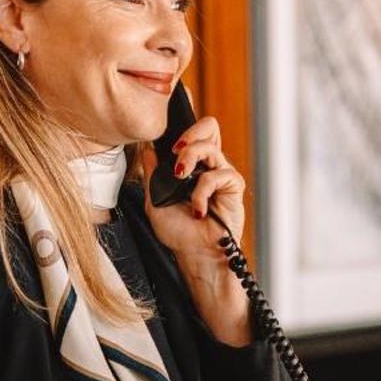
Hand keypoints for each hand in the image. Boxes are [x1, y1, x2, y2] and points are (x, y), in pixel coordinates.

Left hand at [140, 116, 250, 344]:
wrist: (194, 255)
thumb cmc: (178, 231)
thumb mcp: (153, 200)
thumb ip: (152, 174)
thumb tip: (147, 149)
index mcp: (191, 164)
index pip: (193, 132)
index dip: (183, 125)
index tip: (165, 138)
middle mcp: (208, 165)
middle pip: (209, 127)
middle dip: (190, 133)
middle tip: (175, 150)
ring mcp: (221, 174)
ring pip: (211, 146)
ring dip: (191, 157)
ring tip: (180, 177)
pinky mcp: (233, 187)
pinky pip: (218, 175)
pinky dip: (202, 191)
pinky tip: (197, 209)